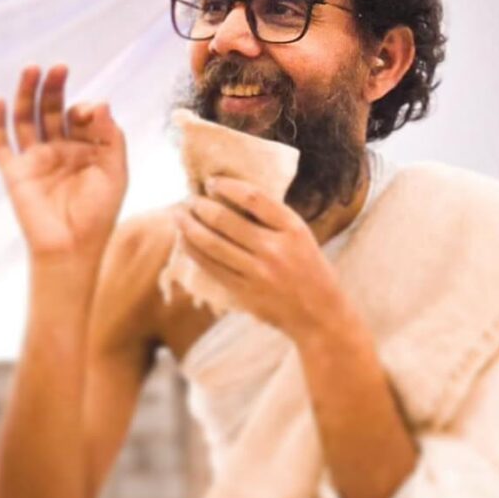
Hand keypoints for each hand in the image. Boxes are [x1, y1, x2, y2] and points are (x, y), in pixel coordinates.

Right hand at [0, 65, 126, 261]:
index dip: (86, 108)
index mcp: (85, 150)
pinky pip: (1, 144)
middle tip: (59, 67)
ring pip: (26, 119)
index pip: (82, 116)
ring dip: (27, 94)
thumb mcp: (115, 172)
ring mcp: (35, 160)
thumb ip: (111, 136)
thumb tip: (101, 101)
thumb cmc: (98, 215)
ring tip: (32, 70)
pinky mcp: (15, 172)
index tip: (91, 113)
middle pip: (52, 110)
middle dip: (55, 88)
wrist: (72, 249)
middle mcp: (59, 150)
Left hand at [172, 176, 343, 335]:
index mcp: (293, 229)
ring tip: (178, 216)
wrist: (320, 316)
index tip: (212, 182)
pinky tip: (185, 241)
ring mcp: (258, 272)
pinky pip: (211, 267)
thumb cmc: (311, 270)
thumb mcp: (301, 237)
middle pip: (226, 220)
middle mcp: (275, 249)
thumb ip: (273, 220)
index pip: (253, 198)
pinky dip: (194, 251)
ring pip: (212, 244)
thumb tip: (233, 197)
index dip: (228, 186)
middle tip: (189, 200)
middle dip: (201, 206)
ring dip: (189, 227)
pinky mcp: (245, 292)